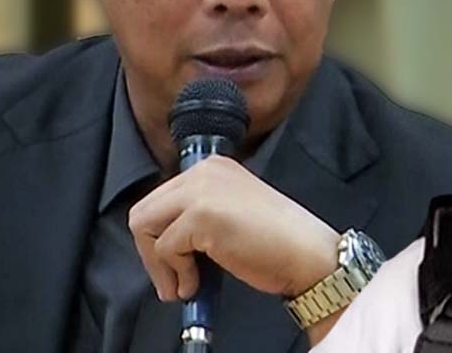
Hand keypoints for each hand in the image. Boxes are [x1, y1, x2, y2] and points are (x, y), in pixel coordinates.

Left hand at [128, 156, 339, 300]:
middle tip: (172, 279)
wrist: (307, 254)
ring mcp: (201, 190)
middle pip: (144, 210)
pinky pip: (164, 249)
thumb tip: (163, 238)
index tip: (173, 262)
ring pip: (144, 227)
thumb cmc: (277, 242)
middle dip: (151, 250)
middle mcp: (204, 171)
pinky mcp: (201, 215)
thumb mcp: (231, 212)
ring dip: (158, 264)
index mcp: (213, 167)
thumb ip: (198, 213)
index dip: (160, 235)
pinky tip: (196, 284)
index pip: (160, 198)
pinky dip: (176, 274)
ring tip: (184, 284)